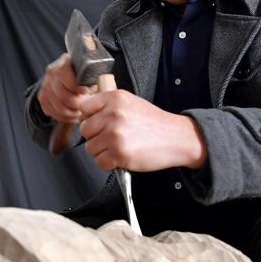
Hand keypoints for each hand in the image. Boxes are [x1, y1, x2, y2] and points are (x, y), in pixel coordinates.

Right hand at [37, 53, 91, 122]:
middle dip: (77, 105)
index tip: (87, 93)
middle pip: (63, 96)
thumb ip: (93, 76)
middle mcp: (51, 74)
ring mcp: (45, 86)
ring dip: (71, 113)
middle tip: (86, 107)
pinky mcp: (42, 98)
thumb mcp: (88, 70)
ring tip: (80, 113)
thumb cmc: (81, 72)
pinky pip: (52, 112)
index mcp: (63, 64)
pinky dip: (64, 117)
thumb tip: (101, 84)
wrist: (66, 72)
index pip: (68, 78)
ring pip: (58, 107)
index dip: (78, 88)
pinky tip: (73, 116)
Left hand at [78, 89, 207, 171]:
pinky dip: (109, 163)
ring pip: (90, 148)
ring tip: (120, 147)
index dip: (91, 118)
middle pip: (85, 130)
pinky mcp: (119, 152)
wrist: (176, 138)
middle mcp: (113, 114)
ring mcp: (115, 134)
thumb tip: (86, 115)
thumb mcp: (130, 102)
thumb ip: (108, 105)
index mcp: (115, 98)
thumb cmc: (154, 123)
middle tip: (113, 138)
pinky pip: (99, 162)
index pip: (84, 108)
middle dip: (96, 137)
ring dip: (103, 152)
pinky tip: (122, 156)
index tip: (101, 123)